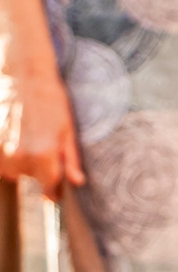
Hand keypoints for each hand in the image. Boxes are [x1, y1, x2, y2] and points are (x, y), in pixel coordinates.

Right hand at [0, 59, 81, 197]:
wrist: (22, 79)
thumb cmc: (51, 102)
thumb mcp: (68, 130)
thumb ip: (71, 160)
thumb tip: (77, 182)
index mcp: (44, 154)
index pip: (48, 188)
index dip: (53, 191)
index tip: (55, 193)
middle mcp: (19, 156)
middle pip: (32, 177)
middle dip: (40, 167)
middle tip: (44, 142)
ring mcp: (1, 151)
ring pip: (15, 170)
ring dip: (22, 161)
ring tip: (29, 135)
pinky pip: (1, 162)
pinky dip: (8, 155)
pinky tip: (16, 135)